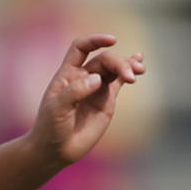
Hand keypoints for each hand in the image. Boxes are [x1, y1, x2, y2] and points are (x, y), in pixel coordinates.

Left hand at [30, 34, 144, 166]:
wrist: (56, 149)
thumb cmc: (50, 128)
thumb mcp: (57, 109)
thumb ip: (75, 92)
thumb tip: (97, 78)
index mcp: (67, 74)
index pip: (80, 48)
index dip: (95, 40)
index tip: (113, 40)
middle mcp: (82, 77)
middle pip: (104, 59)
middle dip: (119, 63)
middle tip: (130, 76)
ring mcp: (96, 88)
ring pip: (114, 68)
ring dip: (128, 66)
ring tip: (138, 72)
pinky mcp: (106, 100)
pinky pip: (119, 81)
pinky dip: (129, 72)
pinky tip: (140, 64)